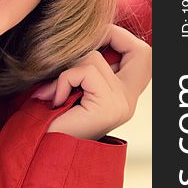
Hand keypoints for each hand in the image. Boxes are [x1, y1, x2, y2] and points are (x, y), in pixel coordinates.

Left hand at [31, 24, 151, 139]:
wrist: (44, 152)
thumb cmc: (52, 120)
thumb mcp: (74, 87)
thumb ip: (86, 66)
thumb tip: (85, 35)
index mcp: (126, 97)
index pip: (142, 55)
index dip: (120, 38)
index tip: (92, 42)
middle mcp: (129, 101)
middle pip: (140, 51)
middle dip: (109, 38)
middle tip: (79, 52)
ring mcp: (122, 104)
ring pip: (95, 58)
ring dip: (68, 71)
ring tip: (56, 93)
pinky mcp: (108, 105)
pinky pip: (84, 70)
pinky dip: (63, 80)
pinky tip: (55, 100)